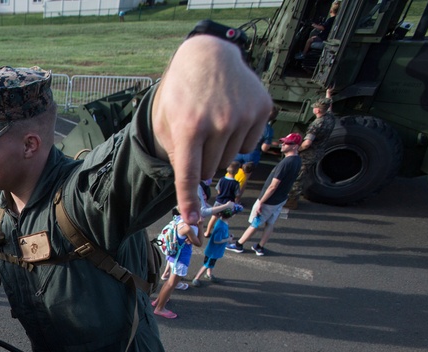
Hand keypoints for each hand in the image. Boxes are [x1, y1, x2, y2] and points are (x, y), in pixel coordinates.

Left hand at [152, 36, 272, 225]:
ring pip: (230, 159)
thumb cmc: (181, 92)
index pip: (189, 174)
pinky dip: (239, 138)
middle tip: (198, 136)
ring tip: (213, 121)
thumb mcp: (166, 121)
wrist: (208, 55)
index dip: (189, 200)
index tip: (191, 220)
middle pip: (210, 170)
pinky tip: (231, 116)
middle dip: (202, 162)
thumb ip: (175, 155)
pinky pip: (249, 145)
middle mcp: (218, 123)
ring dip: (220, 149)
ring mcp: (243, 115)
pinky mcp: (261, 109)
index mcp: (189, 127)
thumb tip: (192, 190)